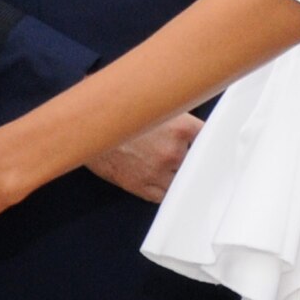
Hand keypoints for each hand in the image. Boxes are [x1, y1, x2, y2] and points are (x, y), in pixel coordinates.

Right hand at [85, 114, 203, 202]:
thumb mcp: (154, 104)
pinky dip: (166, 190)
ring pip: (183, 181)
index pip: (210, 138)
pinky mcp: (144, 187)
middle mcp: (174, 150)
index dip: (210, 141)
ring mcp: (160, 171)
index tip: (211, 144)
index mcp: (181, 126)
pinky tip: (163, 182)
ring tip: (174, 169)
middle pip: (198, 161)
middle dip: (193, 158)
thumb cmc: (119, 115)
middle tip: (191, 156)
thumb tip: (193, 113)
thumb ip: (178, 113)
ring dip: (180, 176)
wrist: (88, 130)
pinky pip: (165, 195)